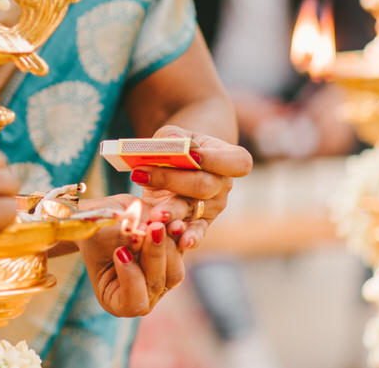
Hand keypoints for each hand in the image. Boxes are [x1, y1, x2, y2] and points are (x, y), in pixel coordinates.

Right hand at [77, 195, 185, 316]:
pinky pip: (182, 253)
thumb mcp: (100, 235)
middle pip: (156, 284)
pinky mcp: (172, 261)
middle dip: (153, 255)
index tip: (120, 252)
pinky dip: (177, 237)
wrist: (104, 217)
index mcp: (116, 300)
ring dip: (168, 247)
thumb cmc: (94, 231)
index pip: (133, 303)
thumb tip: (142, 234)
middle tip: (150, 228)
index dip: (131, 279)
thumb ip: (120, 238)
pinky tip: (171, 222)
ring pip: (175, 271)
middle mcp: (141, 295)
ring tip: (157, 223)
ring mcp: (159, 280)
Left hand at [133, 126, 252, 249]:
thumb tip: (174, 141)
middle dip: (172, 180)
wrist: (176, 166)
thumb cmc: (177, 146)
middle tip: (141, 176)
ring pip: (194, 210)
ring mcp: (214, 207)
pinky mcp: (200, 223)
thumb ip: (172, 137)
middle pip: (205, 186)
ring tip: (154, 213)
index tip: (190, 156)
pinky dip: (188, 237)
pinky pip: (196, 232)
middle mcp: (225, 184)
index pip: (237, 162)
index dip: (216, 160)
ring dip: (173, 212)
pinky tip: (180, 242)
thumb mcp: (174, 135)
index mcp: (229, 158)